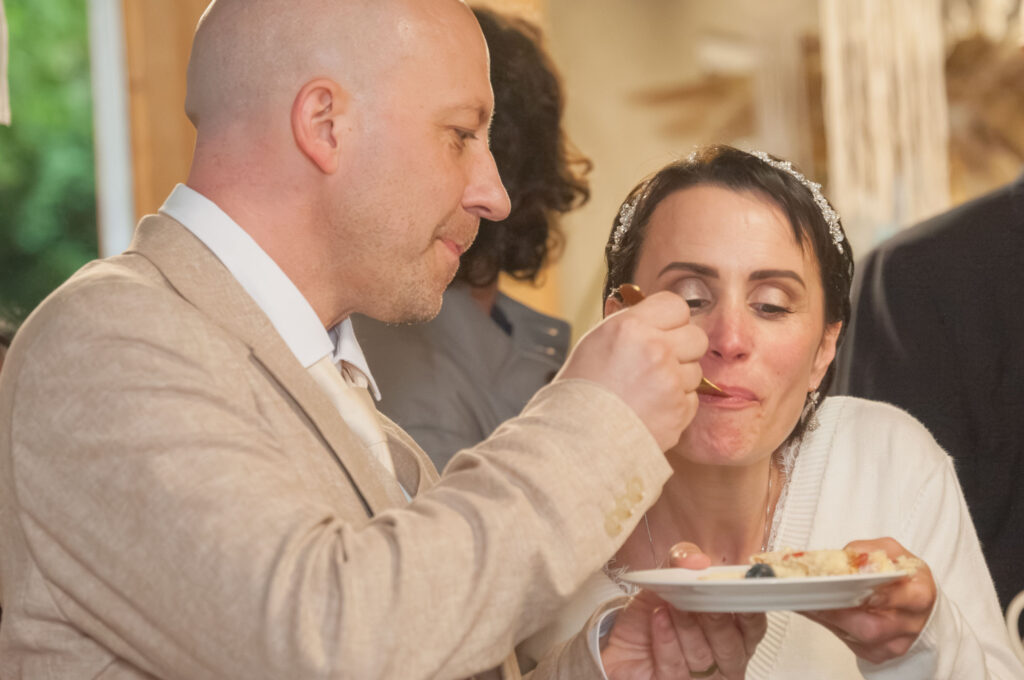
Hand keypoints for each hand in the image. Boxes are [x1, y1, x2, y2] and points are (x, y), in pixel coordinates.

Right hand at [555, 292, 707, 449]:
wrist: (574, 439)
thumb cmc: (578, 390)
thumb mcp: (595, 342)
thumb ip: (630, 325)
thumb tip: (654, 315)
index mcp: (630, 327)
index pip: (675, 305)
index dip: (670, 318)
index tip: (661, 329)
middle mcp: (655, 350)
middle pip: (696, 336)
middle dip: (682, 347)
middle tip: (658, 361)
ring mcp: (670, 382)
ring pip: (695, 369)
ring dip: (677, 378)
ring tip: (646, 390)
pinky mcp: (679, 411)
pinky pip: (691, 398)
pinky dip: (675, 404)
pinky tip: (649, 409)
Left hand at [601, 543, 765, 678]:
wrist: (617, 647)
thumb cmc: (651, 618)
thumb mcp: (665, 585)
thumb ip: (682, 565)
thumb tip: (696, 560)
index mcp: (732, 633)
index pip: (753, 626)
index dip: (750, 610)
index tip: (741, 590)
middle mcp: (722, 658)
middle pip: (731, 644)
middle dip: (716, 619)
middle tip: (703, 599)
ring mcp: (701, 678)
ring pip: (703, 656)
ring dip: (687, 628)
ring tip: (672, 606)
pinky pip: (674, 668)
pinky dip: (666, 641)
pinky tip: (659, 621)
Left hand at [801, 538, 936, 663]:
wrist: (915, 601)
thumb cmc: (901, 574)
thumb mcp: (891, 551)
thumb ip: (867, 551)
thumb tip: (843, 559)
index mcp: (920, 594)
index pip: (906, 599)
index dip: (882, 596)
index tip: (857, 590)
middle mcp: (910, 624)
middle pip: (874, 628)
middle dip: (841, 613)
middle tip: (815, 596)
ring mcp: (894, 644)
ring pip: (858, 639)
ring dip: (829, 619)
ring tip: (807, 600)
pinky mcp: (877, 653)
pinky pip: (849, 642)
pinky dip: (828, 624)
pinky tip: (815, 609)